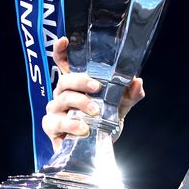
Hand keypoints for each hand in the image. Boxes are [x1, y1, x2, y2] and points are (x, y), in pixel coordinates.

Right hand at [42, 37, 145, 152]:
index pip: (63, 63)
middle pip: (64, 81)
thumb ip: (130, 93)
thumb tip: (137, 81)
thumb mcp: (121, 104)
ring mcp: (55, 110)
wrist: (98, 148)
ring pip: (61, 100)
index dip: (61, 51)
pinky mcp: (52, 127)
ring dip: (80, 103)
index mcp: (76, 84)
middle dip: (80, 81)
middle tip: (97, 87)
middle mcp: (62, 94)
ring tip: (95, 112)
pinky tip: (84, 129)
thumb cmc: (105, 120)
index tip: (64, 40)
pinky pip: (55, 122)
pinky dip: (70, 124)